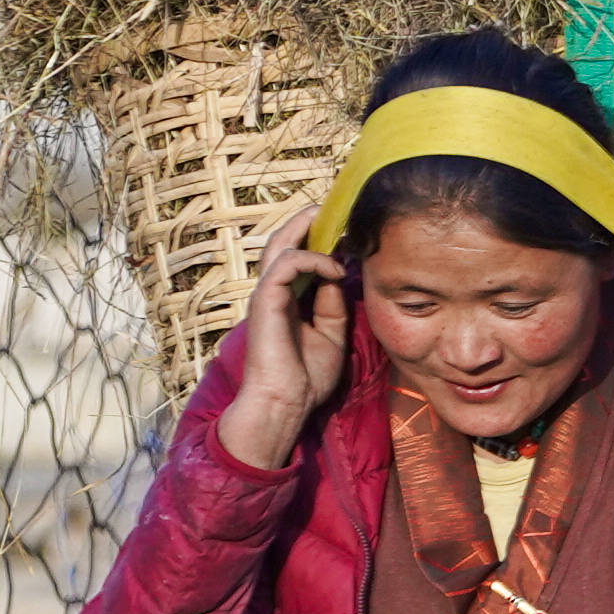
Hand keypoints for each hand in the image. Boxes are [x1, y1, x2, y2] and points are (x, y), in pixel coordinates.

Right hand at [215, 239, 352, 470]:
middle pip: (284, 241)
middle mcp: (273, 291)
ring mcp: (267, 293)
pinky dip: (313, 259)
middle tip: (335, 211)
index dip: (319, 240)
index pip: (298, 256)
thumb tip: (339, 274)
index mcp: (286, 299)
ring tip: (335, 225)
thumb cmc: (306, 377)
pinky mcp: (265, 299)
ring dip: (307, 228)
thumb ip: (333, 303)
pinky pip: (287, 263)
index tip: (347, 233)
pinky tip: (335, 269)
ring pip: (281, 243)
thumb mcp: (331, 333)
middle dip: (307, 222)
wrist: (286, 403)